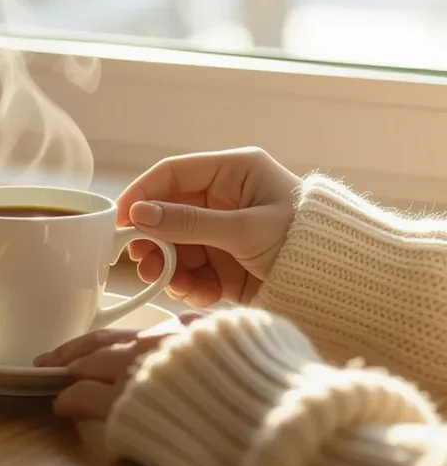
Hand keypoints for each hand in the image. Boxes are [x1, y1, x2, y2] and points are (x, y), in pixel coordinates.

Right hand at [42, 313, 208, 420]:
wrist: (276, 409)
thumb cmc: (219, 433)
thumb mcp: (156, 434)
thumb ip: (120, 420)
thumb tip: (93, 411)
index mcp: (130, 385)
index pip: (85, 389)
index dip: (65, 395)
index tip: (53, 399)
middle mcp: (147, 355)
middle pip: (97, 354)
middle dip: (68, 358)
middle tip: (47, 361)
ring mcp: (177, 337)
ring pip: (127, 333)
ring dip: (102, 340)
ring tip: (85, 344)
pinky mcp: (210, 327)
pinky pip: (173, 322)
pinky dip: (153, 331)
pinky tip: (151, 332)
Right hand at [119, 148, 298, 307]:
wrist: (346, 286)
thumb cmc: (306, 242)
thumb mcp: (244, 229)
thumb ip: (189, 223)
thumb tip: (138, 215)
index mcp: (234, 172)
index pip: (174, 174)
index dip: (143, 194)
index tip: (119, 219)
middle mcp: (225, 200)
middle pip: (170, 213)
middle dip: (154, 238)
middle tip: (139, 259)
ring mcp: (225, 233)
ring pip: (178, 245)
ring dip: (168, 265)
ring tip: (167, 282)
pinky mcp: (228, 265)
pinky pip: (194, 270)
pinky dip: (189, 283)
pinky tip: (196, 293)